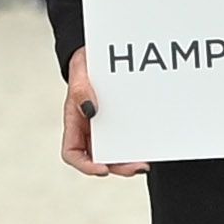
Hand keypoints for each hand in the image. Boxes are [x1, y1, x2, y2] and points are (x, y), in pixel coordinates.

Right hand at [61, 46, 144, 177]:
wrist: (101, 55)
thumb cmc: (86, 63)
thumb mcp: (80, 70)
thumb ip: (81, 90)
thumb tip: (91, 110)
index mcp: (75, 122)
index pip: (73, 153)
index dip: (85, 166)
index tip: (103, 169)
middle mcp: (90, 130)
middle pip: (99, 159)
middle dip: (118, 167)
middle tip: (137, 167)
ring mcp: (107, 129)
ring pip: (116, 154)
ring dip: (129, 162)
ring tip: (145, 162)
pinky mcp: (123, 123)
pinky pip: (129, 140)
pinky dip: (138, 147)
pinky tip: (150, 147)